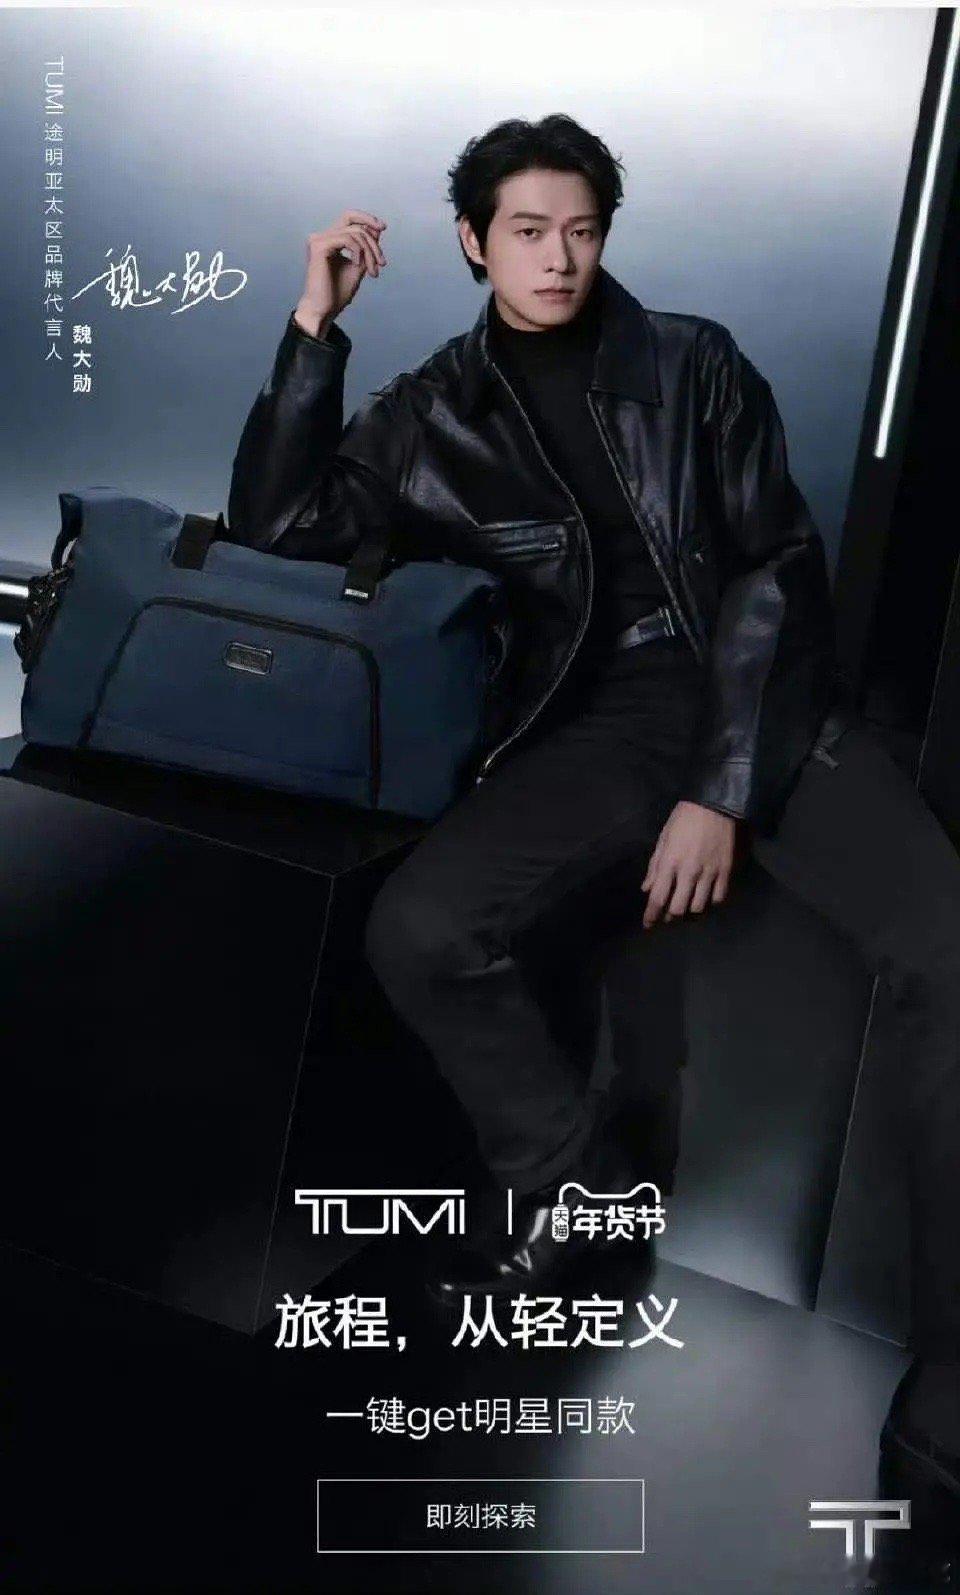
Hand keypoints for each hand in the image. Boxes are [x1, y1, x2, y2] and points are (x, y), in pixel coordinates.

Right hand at [297, 210, 387, 330]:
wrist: (324, 310)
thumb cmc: (337, 293)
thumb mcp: (359, 265)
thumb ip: (366, 248)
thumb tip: (377, 229)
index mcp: (329, 240)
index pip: (349, 218)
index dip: (367, 219)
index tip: (383, 227)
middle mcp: (321, 237)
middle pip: (352, 219)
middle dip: (372, 238)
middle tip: (381, 262)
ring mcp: (318, 240)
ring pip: (354, 232)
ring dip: (369, 251)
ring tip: (372, 270)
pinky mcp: (318, 247)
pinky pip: (347, 239)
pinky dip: (358, 251)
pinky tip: (358, 265)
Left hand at [641, 800, 736, 928]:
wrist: (716, 805)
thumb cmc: (685, 818)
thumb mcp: (664, 838)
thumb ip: (655, 866)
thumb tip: (646, 888)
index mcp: (670, 862)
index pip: (658, 897)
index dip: (651, 915)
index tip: (647, 925)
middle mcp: (689, 872)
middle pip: (678, 908)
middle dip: (670, 916)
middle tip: (668, 915)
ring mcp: (709, 873)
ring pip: (699, 907)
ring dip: (690, 912)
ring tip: (686, 909)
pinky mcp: (725, 872)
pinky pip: (718, 898)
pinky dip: (710, 903)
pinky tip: (705, 899)